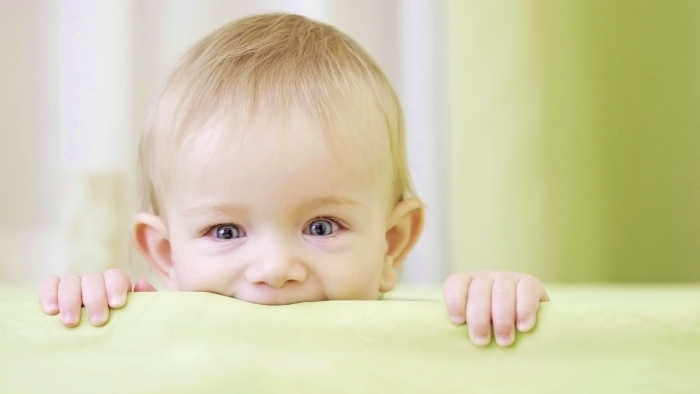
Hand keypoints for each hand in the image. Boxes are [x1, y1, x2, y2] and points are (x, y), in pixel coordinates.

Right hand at [38, 269, 156, 326]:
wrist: (103, 347)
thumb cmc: (124, 330)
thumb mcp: (139, 318)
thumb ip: (145, 301)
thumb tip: (140, 282)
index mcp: (115, 286)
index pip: (115, 276)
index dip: (116, 287)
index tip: (117, 304)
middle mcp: (94, 284)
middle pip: (93, 279)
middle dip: (95, 299)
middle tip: (98, 321)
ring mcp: (73, 287)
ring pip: (70, 282)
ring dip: (70, 300)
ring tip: (70, 322)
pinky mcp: (53, 294)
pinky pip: (49, 285)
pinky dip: (48, 293)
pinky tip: (51, 311)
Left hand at [443, 270, 548, 346]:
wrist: (524, 320)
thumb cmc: (491, 326)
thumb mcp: (474, 323)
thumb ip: (465, 326)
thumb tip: (454, 341)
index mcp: (467, 283)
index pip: (455, 284)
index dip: (455, 302)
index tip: (458, 322)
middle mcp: (486, 277)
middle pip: (479, 292)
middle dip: (479, 319)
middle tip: (481, 341)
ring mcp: (508, 278)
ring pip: (502, 292)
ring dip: (502, 318)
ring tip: (503, 340)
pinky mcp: (530, 282)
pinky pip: (527, 291)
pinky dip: (525, 310)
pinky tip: (523, 327)